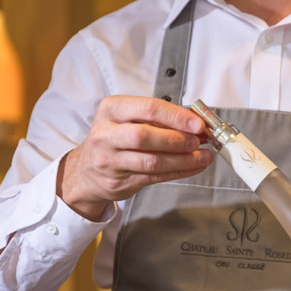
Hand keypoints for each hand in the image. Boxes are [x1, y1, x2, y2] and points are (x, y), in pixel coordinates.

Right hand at [57, 95, 214, 219]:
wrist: (87, 170)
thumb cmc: (114, 139)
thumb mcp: (128, 119)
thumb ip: (160, 120)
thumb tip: (196, 124)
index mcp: (111, 109)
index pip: (147, 108)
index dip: (176, 116)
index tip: (198, 123)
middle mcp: (106, 134)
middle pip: (145, 136)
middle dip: (177, 139)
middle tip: (198, 141)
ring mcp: (110, 160)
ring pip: (151, 161)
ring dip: (183, 160)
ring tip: (202, 157)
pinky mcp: (119, 182)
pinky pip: (155, 177)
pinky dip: (179, 172)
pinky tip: (193, 167)